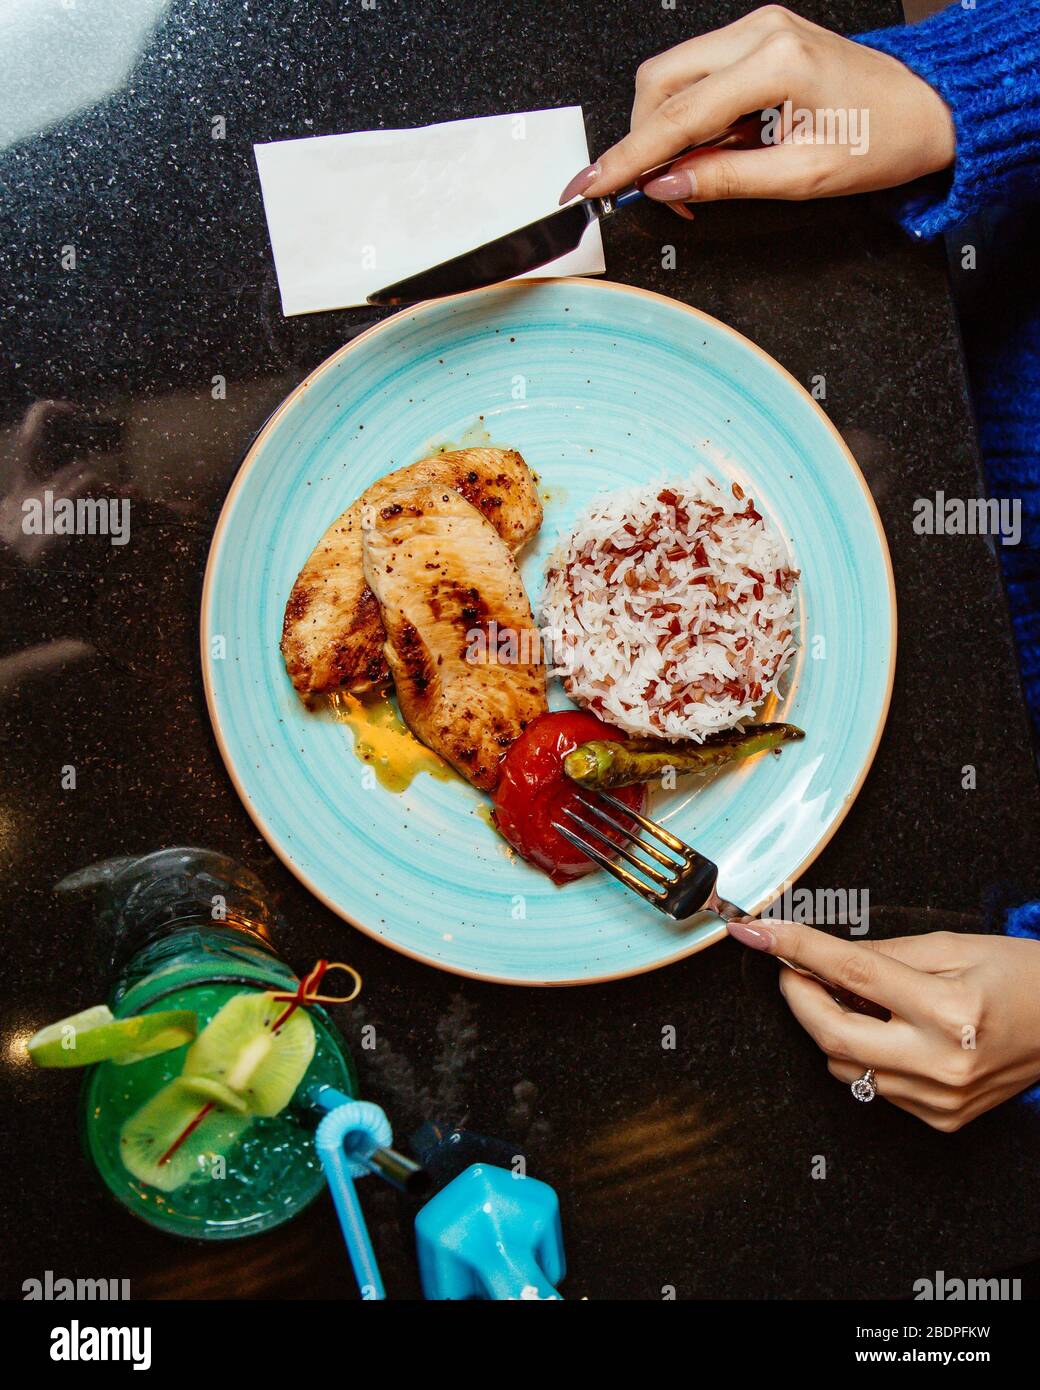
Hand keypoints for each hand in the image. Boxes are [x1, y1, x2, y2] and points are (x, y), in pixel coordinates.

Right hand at [559, 5, 954, 211]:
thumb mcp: (801, 177)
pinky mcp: (758, 38)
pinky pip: (698, 76)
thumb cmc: (882, 138)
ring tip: (693, 176)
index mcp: (775, 62)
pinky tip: (712, 149)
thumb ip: (724, 179)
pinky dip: (690, 119)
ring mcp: (758, 29)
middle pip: (660, 83)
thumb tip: (664, 184)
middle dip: (644, 142)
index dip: (626, 158)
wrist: (925, 108)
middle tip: (657, 194)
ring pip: (672, 77)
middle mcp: (760, 32)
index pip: (676, 116)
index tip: (590, 186)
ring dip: (666, 133)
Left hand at [727, 920, 1039, 1130]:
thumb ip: (880, 954)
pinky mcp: (940, 1118)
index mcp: (950, 1010)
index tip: (758, 934)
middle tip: (792, 969)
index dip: (795, 949)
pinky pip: (873, 1085)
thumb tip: (819, 953)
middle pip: (831, 1034)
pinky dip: (863, 1053)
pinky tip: (887, 1030)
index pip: (850, 974)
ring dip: (830, 1026)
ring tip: (855, 998)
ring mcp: (940, 1098)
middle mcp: (943, 1062)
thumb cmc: (1020, 979)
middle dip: (797, 996)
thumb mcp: (951, 948)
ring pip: (844, 1064)